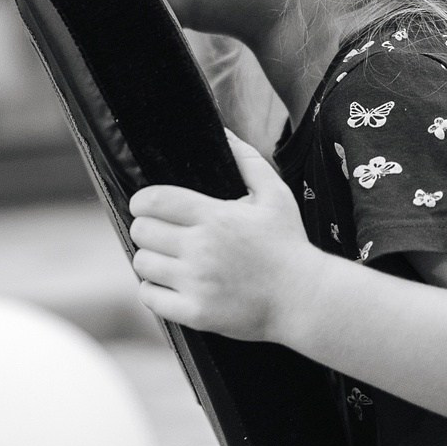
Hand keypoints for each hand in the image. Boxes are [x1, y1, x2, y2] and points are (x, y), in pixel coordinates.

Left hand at [128, 133, 328, 345]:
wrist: (305, 299)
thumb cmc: (288, 245)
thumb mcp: (275, 196)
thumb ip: (246, 161)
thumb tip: (223, 132)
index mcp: (215, 217)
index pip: (153, 200)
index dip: (142, 201)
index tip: (146, 206)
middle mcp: (201, 248)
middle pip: (141, 230)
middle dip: (146, 228)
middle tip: (160, 233)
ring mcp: (197, 283)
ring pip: (142, 263)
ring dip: (149, 258)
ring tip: (165, 258)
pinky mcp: (196, 313)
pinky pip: (150, 297)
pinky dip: (153, 290)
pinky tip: (169, 284)